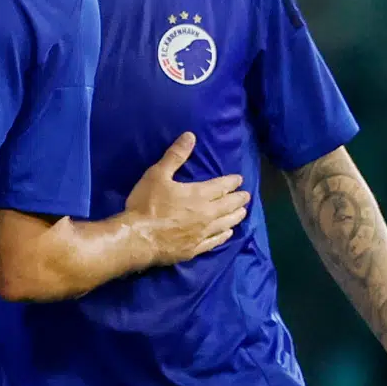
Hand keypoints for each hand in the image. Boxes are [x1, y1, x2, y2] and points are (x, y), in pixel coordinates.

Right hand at [125, 132, 249, 265]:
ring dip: (235, 217)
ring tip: (243, 213)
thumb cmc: (147, 204)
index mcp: (198, 194)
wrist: (139, 238)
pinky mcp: (195, 248)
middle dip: (238, 199)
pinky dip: (224, 236)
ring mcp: (202, 233)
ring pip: (225, 223)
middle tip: (247, 196)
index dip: (231, 182)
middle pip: (227, 205)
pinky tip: (228, 234)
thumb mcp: (157, 174)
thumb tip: (190, 136)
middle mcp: (206, 214)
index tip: (239, 180)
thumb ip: (175, 156)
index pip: (221, 186)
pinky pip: (215, 241)